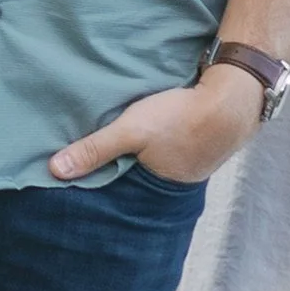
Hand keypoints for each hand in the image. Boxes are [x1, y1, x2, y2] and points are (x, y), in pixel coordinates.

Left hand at [49, 63, 262, 184]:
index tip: (84, 181)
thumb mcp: (131, 131)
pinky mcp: (205, 144)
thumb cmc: (181, 117)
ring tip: (134, 145)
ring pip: (161, 162)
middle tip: (108, 160)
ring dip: (149, 154)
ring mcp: (194, 164)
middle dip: (126, 171)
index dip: (106, 185)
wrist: (235, 98)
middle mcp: (175, 184)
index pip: (122, 192)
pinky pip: (179, 147)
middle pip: (141, 179)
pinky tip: (165, 129)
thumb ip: (94, 150)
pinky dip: (169, 141)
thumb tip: (54, 171)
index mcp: (155, 189)